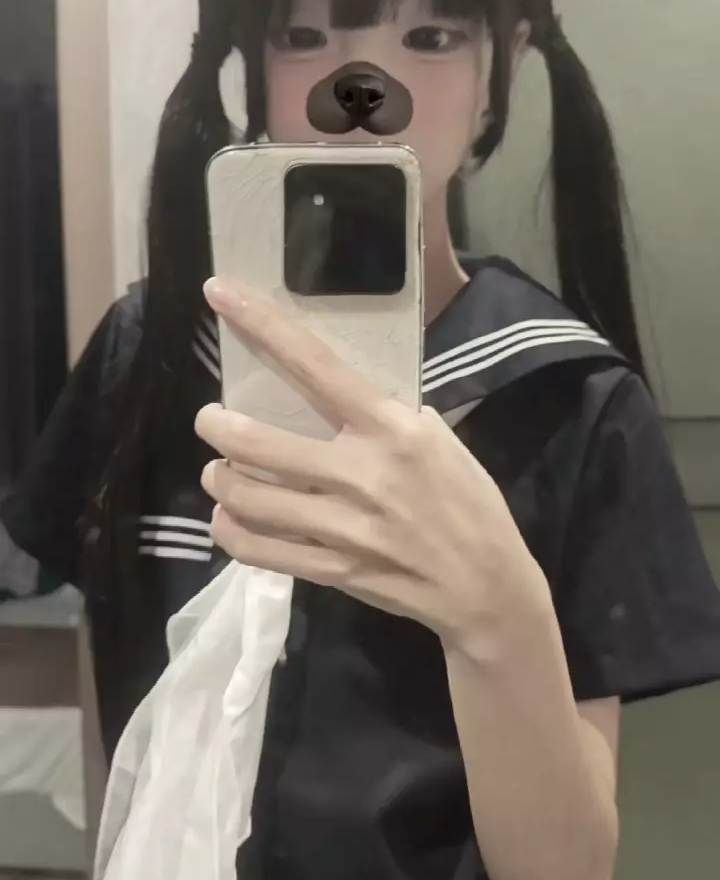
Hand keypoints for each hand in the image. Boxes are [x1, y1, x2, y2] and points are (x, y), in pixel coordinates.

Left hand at [196, 279, 550, 652]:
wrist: (487, 585)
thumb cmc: (467, 501)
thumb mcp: (437, 439)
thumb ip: (384, 415)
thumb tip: (334, 390)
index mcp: (391, 428)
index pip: (314, 364)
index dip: (262, 324)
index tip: (219, 294)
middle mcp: (361, 473)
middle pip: (257, 442)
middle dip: (217, 424)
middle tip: (210, 419)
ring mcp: (343, 527)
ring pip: (247, 497)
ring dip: (218, 477)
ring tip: (218, 470)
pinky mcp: (332, 571)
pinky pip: (257, 549)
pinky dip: (229, 529)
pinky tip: (228, 517)